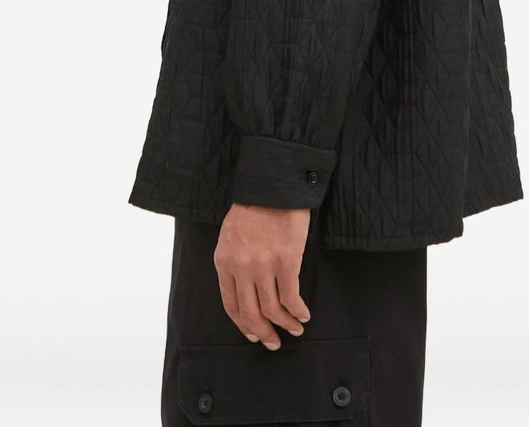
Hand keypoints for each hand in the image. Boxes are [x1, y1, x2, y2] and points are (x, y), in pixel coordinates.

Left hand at [213, 203, 312, 350]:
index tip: (253, 333)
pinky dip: (298, 311)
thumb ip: (235, 260)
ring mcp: (263, 266)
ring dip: (285, 324)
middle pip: (251, 313)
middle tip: (274, 343)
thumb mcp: (231, 234)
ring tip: (295, 329)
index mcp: (224, 261)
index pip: (231, 304)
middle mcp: (241, 268)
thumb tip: (246, 287)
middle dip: (263, 333)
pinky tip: (304, 314)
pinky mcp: (286, 261)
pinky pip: (291, 297)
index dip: (243, 324)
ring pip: (273, 309)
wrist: (272, 184)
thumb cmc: (254, 205)